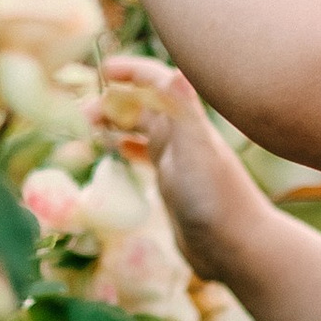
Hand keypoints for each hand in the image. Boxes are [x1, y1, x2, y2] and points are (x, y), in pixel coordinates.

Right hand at [99, 53, 279, 285]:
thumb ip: (185, 113)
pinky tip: (116, 151)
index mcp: (187, 123)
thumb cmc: (217, 201)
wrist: (238, 248)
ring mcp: (179, 160)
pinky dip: (130, 148)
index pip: (157, 82)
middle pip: (145, 103)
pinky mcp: (175, 185)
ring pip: (144, 129)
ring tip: (89, 126)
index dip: (131, 71)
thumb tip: (177, 71)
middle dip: (115, 99)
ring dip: (118, 121)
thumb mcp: (196, 154)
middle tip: (82, 111)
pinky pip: (148, 157)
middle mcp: (183, 136)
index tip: (101, 71)